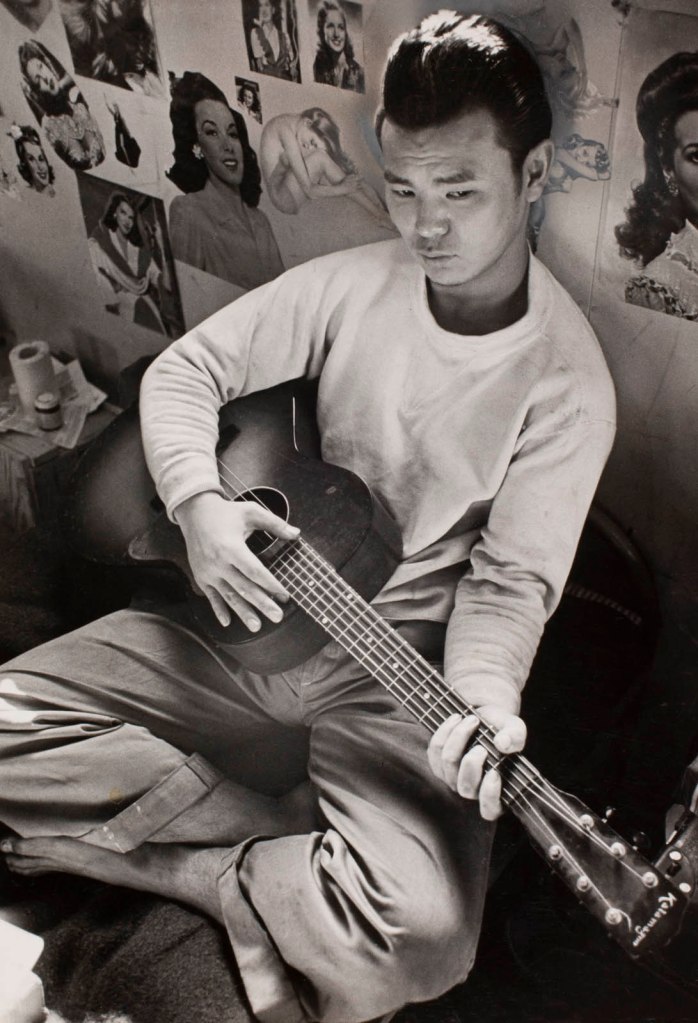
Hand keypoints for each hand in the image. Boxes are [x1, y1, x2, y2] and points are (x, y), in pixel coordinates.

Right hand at [175, 491, 299, 631]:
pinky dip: (219, 610)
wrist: (194, 512)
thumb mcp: (251, 511)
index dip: (270, 584)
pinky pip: (211, 596)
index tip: (284, 595)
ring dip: (243, 612)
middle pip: (244, 587)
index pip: (254, 571)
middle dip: (262, 604)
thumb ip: (275, 523)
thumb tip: (296, 534)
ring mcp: (208, 572)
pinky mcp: (201, 576)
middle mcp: (218, 563)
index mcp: (231, 547)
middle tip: (277, 617)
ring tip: (257, 626)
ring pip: (228, 596)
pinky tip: (227, 623)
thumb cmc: (226, 512)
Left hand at [427, 705, 526, 820]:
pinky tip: (457, 719)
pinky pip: (435, 750)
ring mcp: (452, 778)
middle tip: (481, 745)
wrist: (484, 717)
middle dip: (471, 764)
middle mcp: (472, 790)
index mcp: (495, 791)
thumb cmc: (502, 730)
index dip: (490, 795)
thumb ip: (515, 736)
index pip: (490, 809)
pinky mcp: (438, 763)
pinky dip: (445, 731)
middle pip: (465, 787)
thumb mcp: (514, 729)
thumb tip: (503, 743)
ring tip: (471, 719)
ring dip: (458, 738)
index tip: (495, 772)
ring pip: (448, 764)